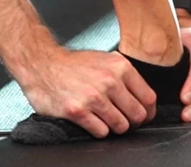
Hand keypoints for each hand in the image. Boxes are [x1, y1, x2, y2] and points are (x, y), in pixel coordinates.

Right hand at [15, 47, 156, 137]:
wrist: (41, 64)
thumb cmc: (73, 64)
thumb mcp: (105, 59)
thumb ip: (124, 76)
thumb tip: (142, 97)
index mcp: (120, 67)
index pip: (149, 98)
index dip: (148, 112)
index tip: (143, 116)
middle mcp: (109, 81)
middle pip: (138, 115)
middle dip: (132, 122)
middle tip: (123, 120)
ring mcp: (94, 97)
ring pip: (121, 126)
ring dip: (114, 127)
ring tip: (105, 119)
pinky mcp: (78, 111)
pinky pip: (101, 132)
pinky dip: (99, 130)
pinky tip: (91, 120)